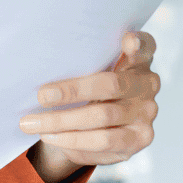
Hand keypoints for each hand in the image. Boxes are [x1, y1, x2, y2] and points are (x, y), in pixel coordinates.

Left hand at [20, 31, 159, 182]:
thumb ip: (84, 63)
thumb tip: (44, 64)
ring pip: (102, 117)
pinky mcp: (139, 139)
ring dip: (62, 121)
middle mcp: (148, 84)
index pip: (145, 46)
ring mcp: (147, 113)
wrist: (99, 127)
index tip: (127, 40)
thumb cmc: (91, 89)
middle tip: (42, 96)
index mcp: (139, 59)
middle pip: (111, 85)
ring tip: (34, 123)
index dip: (138, 43)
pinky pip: (102, 142)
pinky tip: (52, 137)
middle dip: (72, 91)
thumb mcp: (91, 71)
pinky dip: (72, 140)